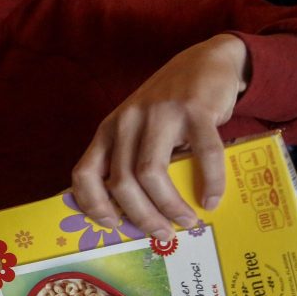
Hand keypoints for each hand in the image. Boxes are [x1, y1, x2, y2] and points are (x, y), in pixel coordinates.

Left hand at [72, 35, 249, 239]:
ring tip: (187, 221)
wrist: (206, 61)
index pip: (85, 172)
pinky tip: (212, 199)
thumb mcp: (138, 128)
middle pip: (123, 181)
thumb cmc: (169, 106)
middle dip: (141, 215)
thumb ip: (130, 158)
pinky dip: (210, 183)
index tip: (111, 225)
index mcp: (109, 130)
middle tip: (161, 234)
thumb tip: (131, 211)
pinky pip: (203, 155)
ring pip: (152, 172)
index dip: (92, 203)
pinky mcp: (195, 109)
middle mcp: (128, 121)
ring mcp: (160, 113)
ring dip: (170, 205)